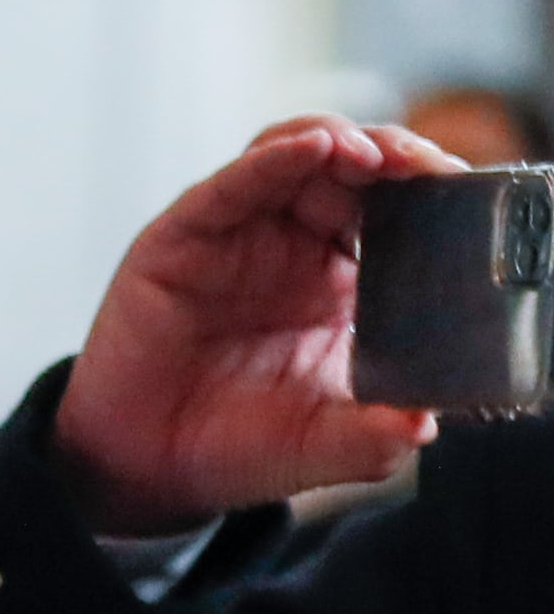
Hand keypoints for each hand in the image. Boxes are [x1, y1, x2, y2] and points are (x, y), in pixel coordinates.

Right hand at [52, 116, 457, 535]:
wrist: (147, 469)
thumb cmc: (236, 446)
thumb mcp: (327, 446)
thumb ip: (378, 436)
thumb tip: (425, 422)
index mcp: (342, 284)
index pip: (399, 213)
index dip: (433, 196)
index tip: (466, 197)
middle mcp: (292, 248)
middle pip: (355, 171)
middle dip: (398, 157)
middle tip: (428, 167)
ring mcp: (237, 237)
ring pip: (296, 156)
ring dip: (342, 143)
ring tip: (376, 155)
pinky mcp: (181, 238)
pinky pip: (231, 186)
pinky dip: (273, 160)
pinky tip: (310, 149)